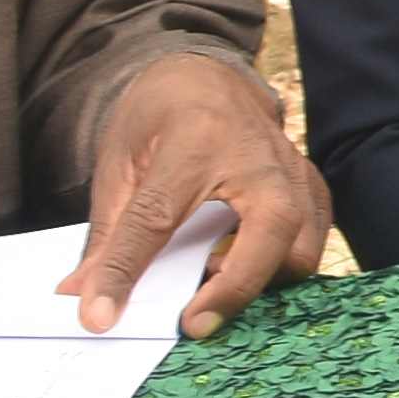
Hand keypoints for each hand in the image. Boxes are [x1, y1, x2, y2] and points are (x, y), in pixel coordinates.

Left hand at [74, 46, 331, 335]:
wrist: (207, 76)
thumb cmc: (161, 116)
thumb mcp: (120, 161)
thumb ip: (108, 231)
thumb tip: (85, 296)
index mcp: (195, 138)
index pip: (157, 217)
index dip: (126, 272)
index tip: (102, 316)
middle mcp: (256, 154)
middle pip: (269, 229)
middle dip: (236, 287)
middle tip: (192, 322)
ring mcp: (292, 170)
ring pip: (301, 245)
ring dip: (261, 282)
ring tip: (213, 289)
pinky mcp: (311, 186)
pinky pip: (314, 241)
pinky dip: (283, 269)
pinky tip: (246, 272)